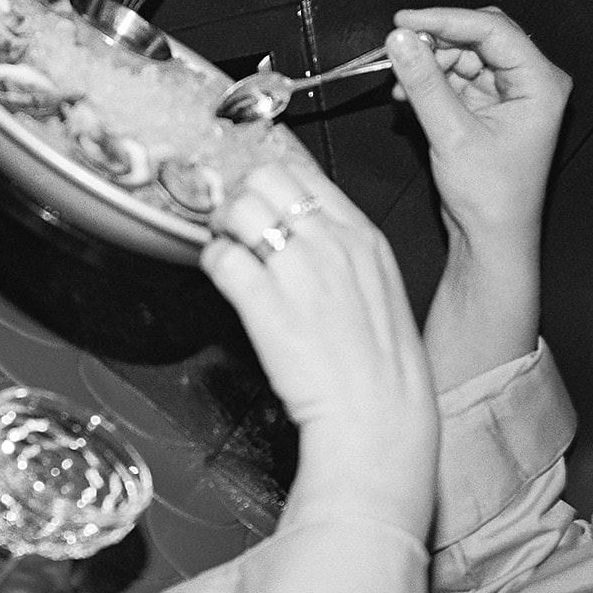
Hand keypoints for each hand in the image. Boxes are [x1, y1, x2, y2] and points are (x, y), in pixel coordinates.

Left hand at [204, 162, 438, 541]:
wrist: (378, 420)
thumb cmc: (381, 369)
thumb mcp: (378, 290)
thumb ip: (344, 254)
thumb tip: (306, 237)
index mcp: (362, 236)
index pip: (305, 172)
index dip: (270, 175)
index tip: (255, 187)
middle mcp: (329, 242)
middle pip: (265, 178)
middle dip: (242, 196)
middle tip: (236, 226)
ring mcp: (296, 269)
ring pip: (238, 208)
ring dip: (222, 226)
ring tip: (227, 250)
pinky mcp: (263, 303)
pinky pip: (220, 257)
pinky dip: (211, 262)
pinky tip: (222, 279)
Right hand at [387, 6, 570, 245]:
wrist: (492, 238)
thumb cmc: (492, 198)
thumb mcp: (452, 134)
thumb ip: (424, 82)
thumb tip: (400, 41)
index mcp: (540, 83)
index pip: (492, 29)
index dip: (444, 20)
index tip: (404, 22)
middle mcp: (530, 82)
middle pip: (478, 37)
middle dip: (436, 44)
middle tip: (398, 51)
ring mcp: (510, 94)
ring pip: (464, 56)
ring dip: (429, 65)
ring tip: (401, 83)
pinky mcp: (489, 107)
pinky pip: (457, 79)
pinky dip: (431, 83)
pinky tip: (409, 95)